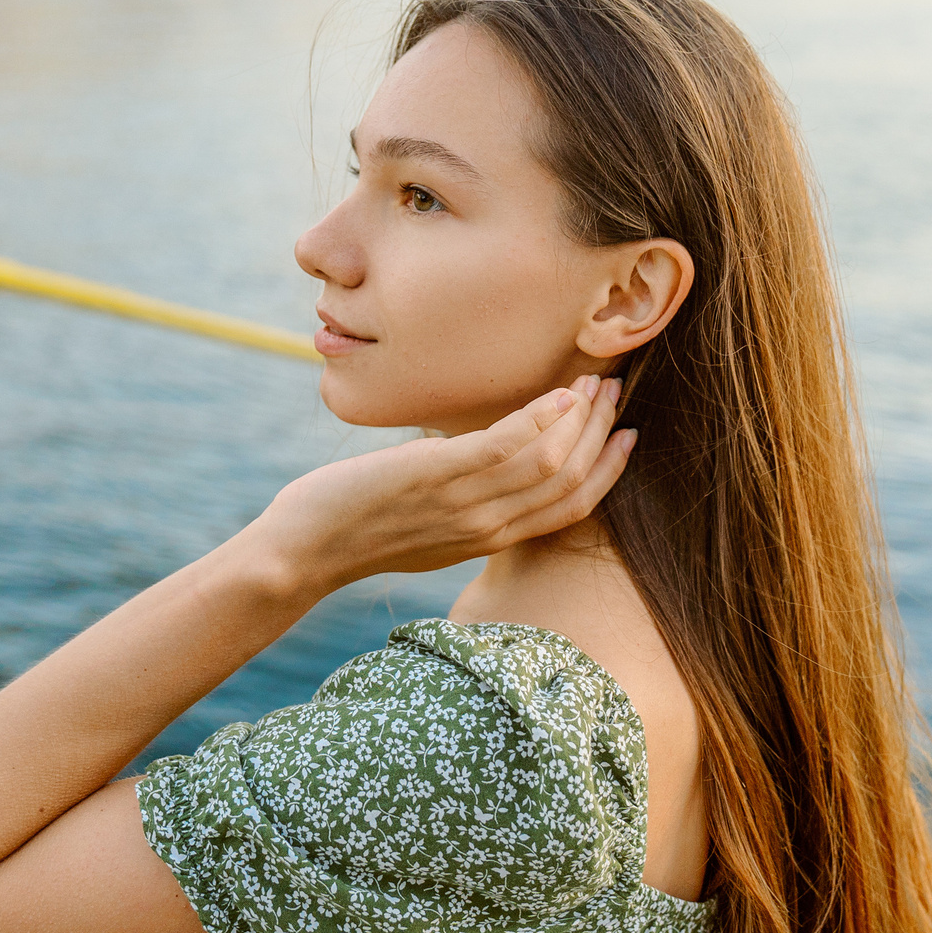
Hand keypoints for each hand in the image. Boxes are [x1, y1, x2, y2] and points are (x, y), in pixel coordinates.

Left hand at [246, 375, 634, 598]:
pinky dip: (540, 417)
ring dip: (580, 417)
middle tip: (616, 391)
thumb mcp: (429, 520)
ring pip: (550, 461)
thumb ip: (464, 495)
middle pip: (570, 480)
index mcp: (490, 538)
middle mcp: (488, 527)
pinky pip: (506, 445)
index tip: (626, 435)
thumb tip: (478, 454)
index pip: (571, 508)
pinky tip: (556, 393)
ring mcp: (465, 505)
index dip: (607, 470)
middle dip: (601, 433)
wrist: (305, 551)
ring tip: (594, 381)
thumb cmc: (359, 528)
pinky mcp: (436, 478)